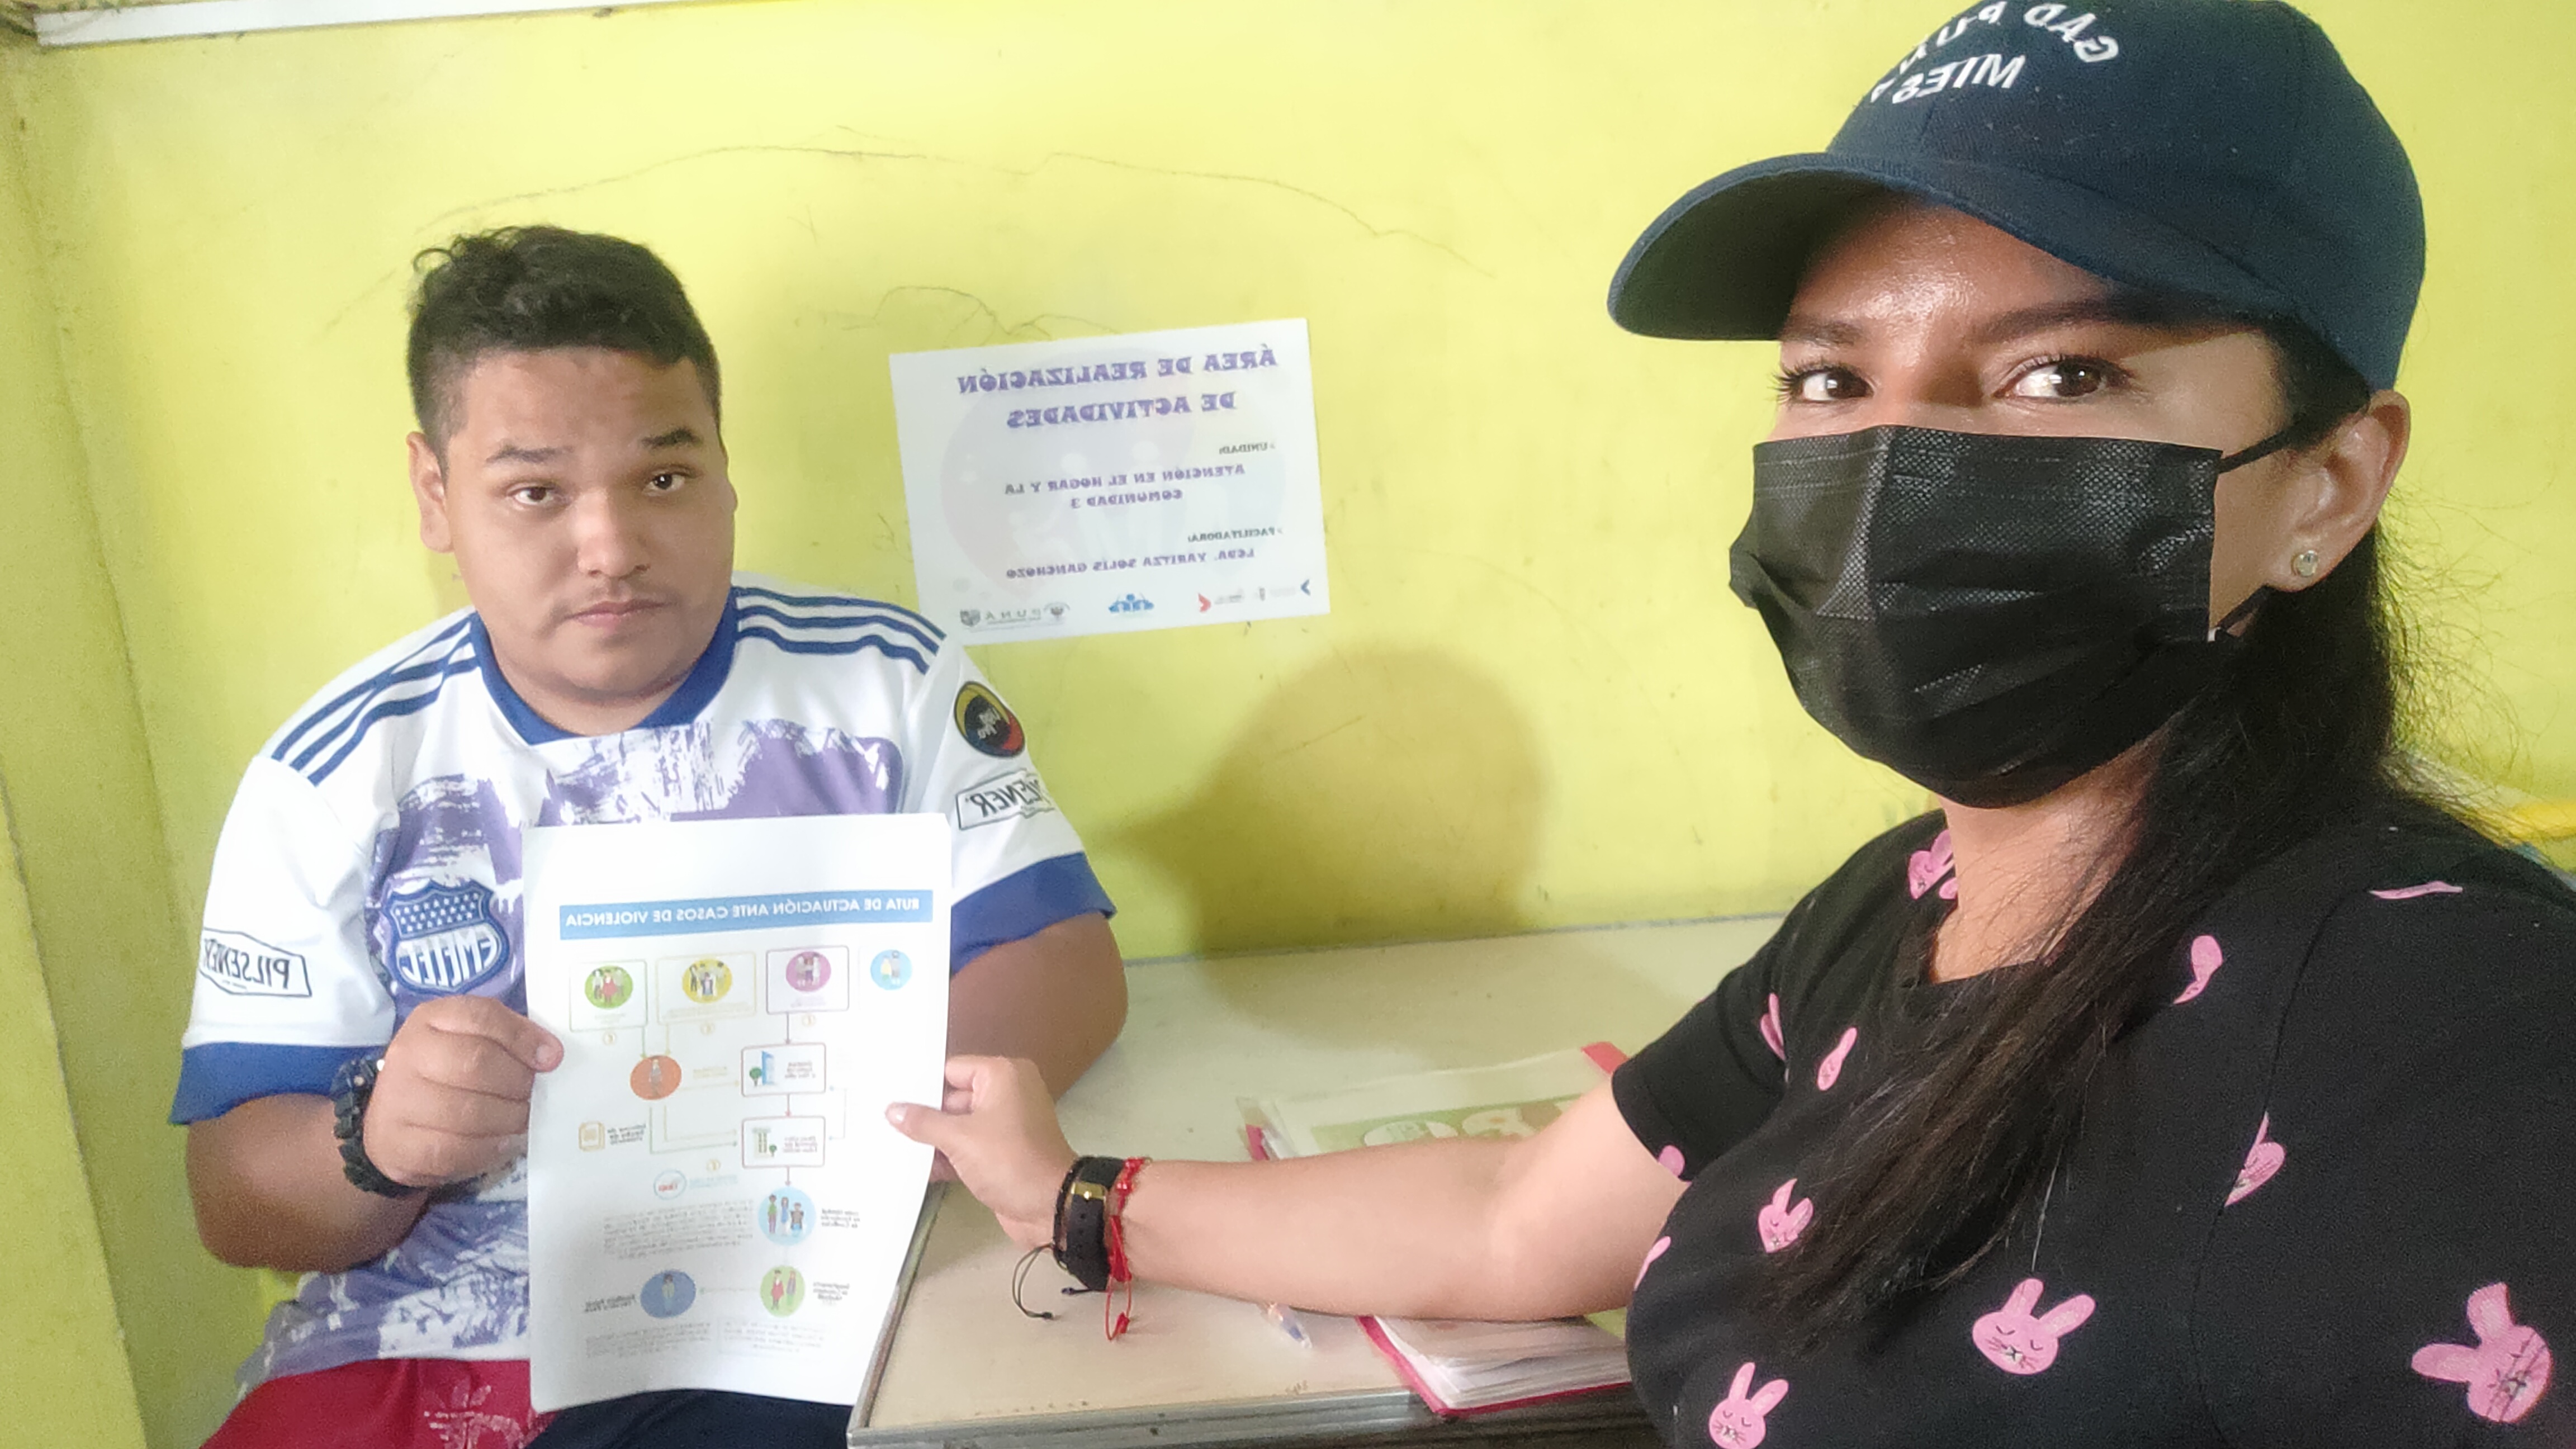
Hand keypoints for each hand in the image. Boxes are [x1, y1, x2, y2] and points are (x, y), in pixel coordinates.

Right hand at [363, 996, 561, 1188]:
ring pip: (467, 1111)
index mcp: (431, 1019)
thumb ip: (510, 1038)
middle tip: (531, 1095)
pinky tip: (502, 1143)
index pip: (481, 1016)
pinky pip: (454, 1150)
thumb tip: (550, 1055)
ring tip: (520, 1120)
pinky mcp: (398, 1145)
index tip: (551, 1059)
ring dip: (508, 1119)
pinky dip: (489, 1149)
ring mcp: (397, 1101)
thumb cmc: (445, 1074)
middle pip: (475, 1063)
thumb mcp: (473, 1041)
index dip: (522, 1038)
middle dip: (517, 1083)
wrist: (393, 1122)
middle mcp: (408, 1055)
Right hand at [888, 1056, 1076, 1249]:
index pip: (951, 1070)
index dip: (921, 1084)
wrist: (1049, 1208)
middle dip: (923, 1116)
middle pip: (952, 1098)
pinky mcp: (1001, 1152)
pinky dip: (947, 1157)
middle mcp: (1006, 1093)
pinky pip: (967, 1147)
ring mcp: (1005, 1124)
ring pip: (958, 1125)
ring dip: (932, 1140)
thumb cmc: (1009, 1161)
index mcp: (1002, 1075)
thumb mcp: (960, 1138)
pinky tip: (916, 1169)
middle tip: (882, 1123)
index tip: (888, 1095)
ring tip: (891, 1146)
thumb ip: (924, 1122)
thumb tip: (893, 1110)